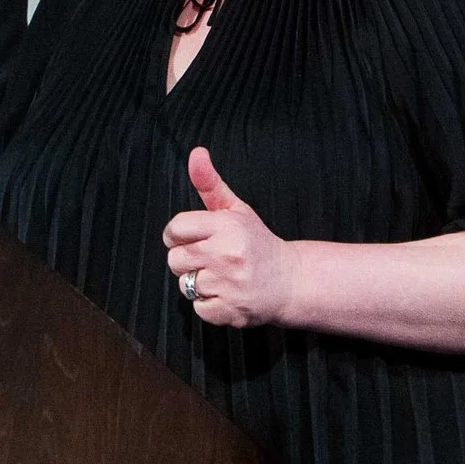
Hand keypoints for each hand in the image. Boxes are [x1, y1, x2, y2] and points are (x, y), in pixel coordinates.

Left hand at [164, 147, 297, 327]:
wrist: (290, 281)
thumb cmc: (257, 243)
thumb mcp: (236, 209)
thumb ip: (210, 183)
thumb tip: (196, 153)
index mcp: (226, 227)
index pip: (175, 229)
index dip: (178, 235)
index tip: (191, 238)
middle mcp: (227, 254)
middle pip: (174, 259)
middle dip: (187, 260)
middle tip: (210, 259)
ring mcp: (229, 284)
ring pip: (185, 284)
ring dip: (198, 283)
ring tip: (221, 277)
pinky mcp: (230, 310)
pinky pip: (198, 307)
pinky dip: (209, 304)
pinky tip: (227, 293)